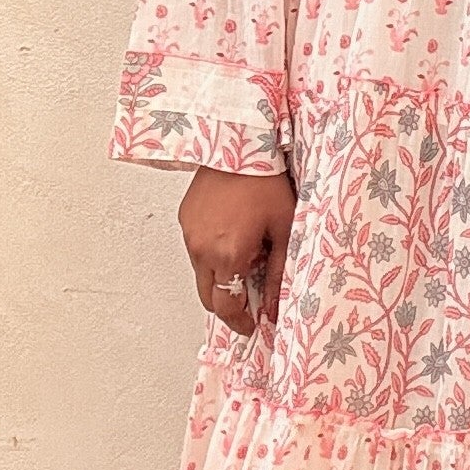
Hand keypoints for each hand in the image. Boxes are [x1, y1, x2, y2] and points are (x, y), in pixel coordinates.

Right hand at [178, 166, 296, 337]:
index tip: (251, 325)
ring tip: (246, 259)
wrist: (240, 144)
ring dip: (220, 278)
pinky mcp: (185, 219)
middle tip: (249, 303)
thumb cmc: (266, 182)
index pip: (225, 307)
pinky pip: (196, 249)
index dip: (239, 322)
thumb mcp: (283, 230)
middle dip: (227, 305)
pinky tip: (232, 238)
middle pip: (208, 297)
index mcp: (227, 255)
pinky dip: (211, 254)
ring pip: (201, 273)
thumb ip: (278, 273)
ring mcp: (189, 234)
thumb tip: (276, 307)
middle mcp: (201, 249)